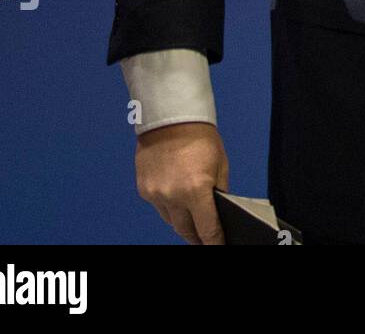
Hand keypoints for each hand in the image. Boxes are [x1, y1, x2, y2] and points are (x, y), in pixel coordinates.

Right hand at [134, 122, 228, 243]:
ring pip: (170, 220)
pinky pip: (159, 207)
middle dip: (197, 237)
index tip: (219, 246)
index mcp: (196, 190)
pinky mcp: (144, 189)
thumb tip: (219, 212)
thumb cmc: (200, 138)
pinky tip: (177, 200)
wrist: (171, 118)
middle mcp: (173, 196)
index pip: (207, 229)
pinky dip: (169, 207)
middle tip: (205, 239)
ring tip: (193, 222)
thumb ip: (219, 192)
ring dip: (182, 222)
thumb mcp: (220, 165)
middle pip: (185, 230)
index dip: (215, 242)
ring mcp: (155, 194)